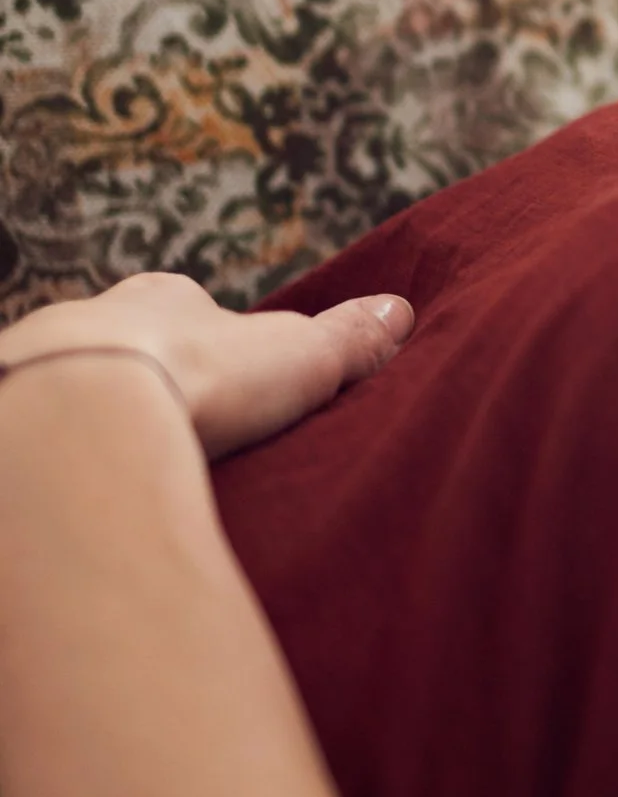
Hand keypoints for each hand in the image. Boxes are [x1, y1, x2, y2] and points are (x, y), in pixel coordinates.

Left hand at [0, 272, 412, 462]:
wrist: (82, 407)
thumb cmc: (196, 373)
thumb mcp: (296, 355)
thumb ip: (347, 339)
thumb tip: (400, 312)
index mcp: (165, 301)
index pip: (192, 318)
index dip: (215, 351)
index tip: (234, 387)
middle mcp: (97, 322)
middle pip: (129, 354)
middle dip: (153, 391)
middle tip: (184, 439)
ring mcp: (46, 370)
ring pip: (80, 395)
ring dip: (104, 428)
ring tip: (134, 477)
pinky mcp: (20, 423)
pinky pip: (48, 440)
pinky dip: (70, 464)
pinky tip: (91, 495)